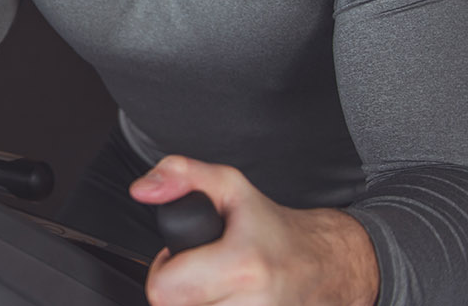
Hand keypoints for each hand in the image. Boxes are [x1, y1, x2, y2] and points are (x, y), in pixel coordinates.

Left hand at [131, 155, 378, 305]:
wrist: (325, 266)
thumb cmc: (274, 229)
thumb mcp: (229, 185)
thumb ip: (179, 175)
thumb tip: (142, 190)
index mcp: (242, 265)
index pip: (163, 291)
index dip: (163, 272)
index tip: (181, 260)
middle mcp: (254, 304)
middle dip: (180, 291)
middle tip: (199, 271)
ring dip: (199, 304)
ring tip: (217, 284)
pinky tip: (229, 299)